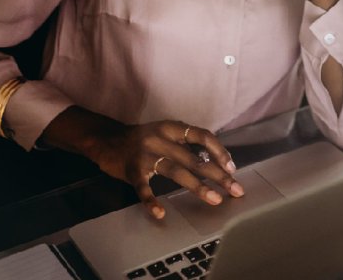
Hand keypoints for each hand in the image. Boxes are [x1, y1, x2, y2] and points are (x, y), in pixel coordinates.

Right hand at [42, 109, 243, 219]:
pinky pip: (144, 188)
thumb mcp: (166, 133)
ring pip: (176, 171)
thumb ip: (186, 144)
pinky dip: (151, 202)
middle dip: (217, 175)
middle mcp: (161, 137)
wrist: (107, 140)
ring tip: (214, 200)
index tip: (232, 168)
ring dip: (198, 187)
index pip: (202, 135)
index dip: (219, 151)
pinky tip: (160, 214)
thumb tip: (217, 161)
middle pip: (194, 157)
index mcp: (173, 128)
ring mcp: (146, 154)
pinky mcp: (132, 170)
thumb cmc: (144, 140)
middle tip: (235, 190)